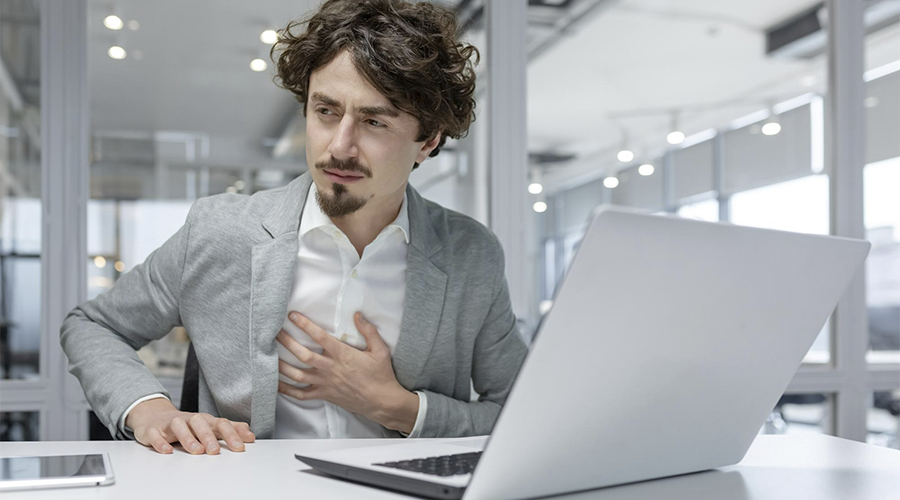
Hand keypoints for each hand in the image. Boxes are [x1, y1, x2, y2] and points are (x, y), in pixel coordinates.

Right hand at [126, 398, 255, 454]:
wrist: (155, 416)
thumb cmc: (187, 424)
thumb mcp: (209, 425)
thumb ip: (230, 430)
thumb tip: (250, 435)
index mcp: (204, 420)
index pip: (220, 424)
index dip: (231, 434)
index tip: (240, 447)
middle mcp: (189, 419)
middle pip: (200, 422)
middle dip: (208, 436)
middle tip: (215, 451)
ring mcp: (170, 423)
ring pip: (179, 426)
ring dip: (188, 438)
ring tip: (196, 451)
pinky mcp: (153, 430)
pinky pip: (156, 434)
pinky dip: (160, 442)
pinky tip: (167, 451)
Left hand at [277, 311, 418, 433]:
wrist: (382, 401)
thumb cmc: (381, 375)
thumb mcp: (380, 350)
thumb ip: (369, 331)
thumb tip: (357, 315)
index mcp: (343, 355)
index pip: (320, 337)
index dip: (305, 325)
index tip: (293, 316)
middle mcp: (330, 369)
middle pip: (303, 354)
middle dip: (287, 342)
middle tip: (275, 332)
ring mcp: (325, 383)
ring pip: (297, 375)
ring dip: (281, 365)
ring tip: (269, 355)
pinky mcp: (324, 395)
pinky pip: (301, 394)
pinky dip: (287, 390)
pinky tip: (276, 383)